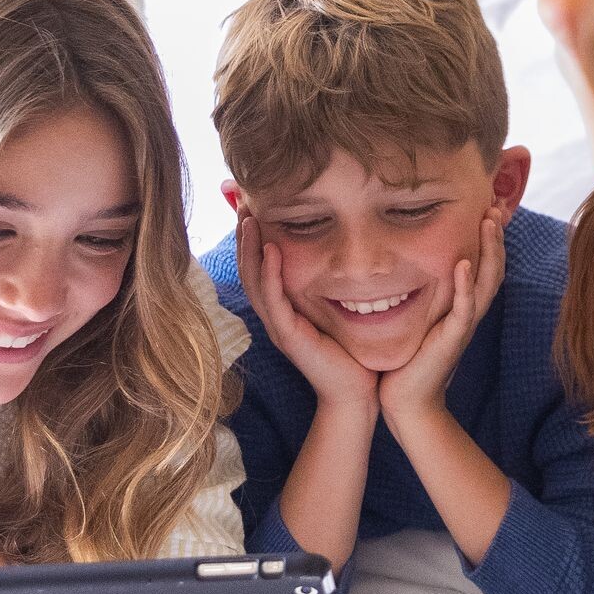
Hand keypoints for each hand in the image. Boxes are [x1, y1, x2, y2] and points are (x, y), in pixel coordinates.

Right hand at [237, 211, 377, 414]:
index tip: (248, 201)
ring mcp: (278, 326)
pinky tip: (271, 250)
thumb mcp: (337, 309)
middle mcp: (274, 315)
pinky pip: (274, 300)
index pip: (258, 263)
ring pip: (254, 280)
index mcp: (282, 307)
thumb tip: (342, 252)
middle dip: (243, 233)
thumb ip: (331, 284)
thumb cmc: (350, 353)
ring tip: (248, 217)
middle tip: (239, 200)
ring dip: (249, 247)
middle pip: (248, 267)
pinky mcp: (289, 337)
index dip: (251, 234)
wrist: (355, 393)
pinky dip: (270, 274)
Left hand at [379, 211, 505, 428]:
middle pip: (493, 268)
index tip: (487, 207)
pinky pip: (464, 310)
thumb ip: (420, 294)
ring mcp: (463, 326)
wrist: (406, 401)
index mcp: (462, 306)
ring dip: (489, 251)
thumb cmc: (406, 360)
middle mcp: (468, 313)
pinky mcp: (451, 340)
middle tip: (495, 206)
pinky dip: (465, 286)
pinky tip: (463, 265)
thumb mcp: (416, 318)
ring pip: (486, 282)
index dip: (489, 238)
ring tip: (489, 222)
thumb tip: (403, 264)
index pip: (483, 265)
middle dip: (496, 236)